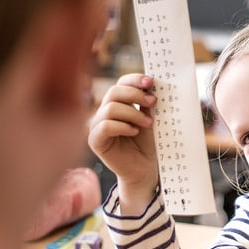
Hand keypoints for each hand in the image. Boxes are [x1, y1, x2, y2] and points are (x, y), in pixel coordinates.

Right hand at [87, 73, 158, 210]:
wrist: (144, 169)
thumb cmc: (146, 145)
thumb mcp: (149, 120)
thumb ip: (146, 104)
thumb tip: (151, 85)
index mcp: (117, 103)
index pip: (121, 83)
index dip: (134, 80)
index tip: (151, 82)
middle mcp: (104, 111)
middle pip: (114, 92)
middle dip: (135, 95)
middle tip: (153, 102)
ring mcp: (97, 126)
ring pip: (110, 108)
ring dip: (133, 113)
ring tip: (148, 123)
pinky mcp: (95, 141)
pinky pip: (104, 126)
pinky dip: (122, 126)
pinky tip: (135, 131)